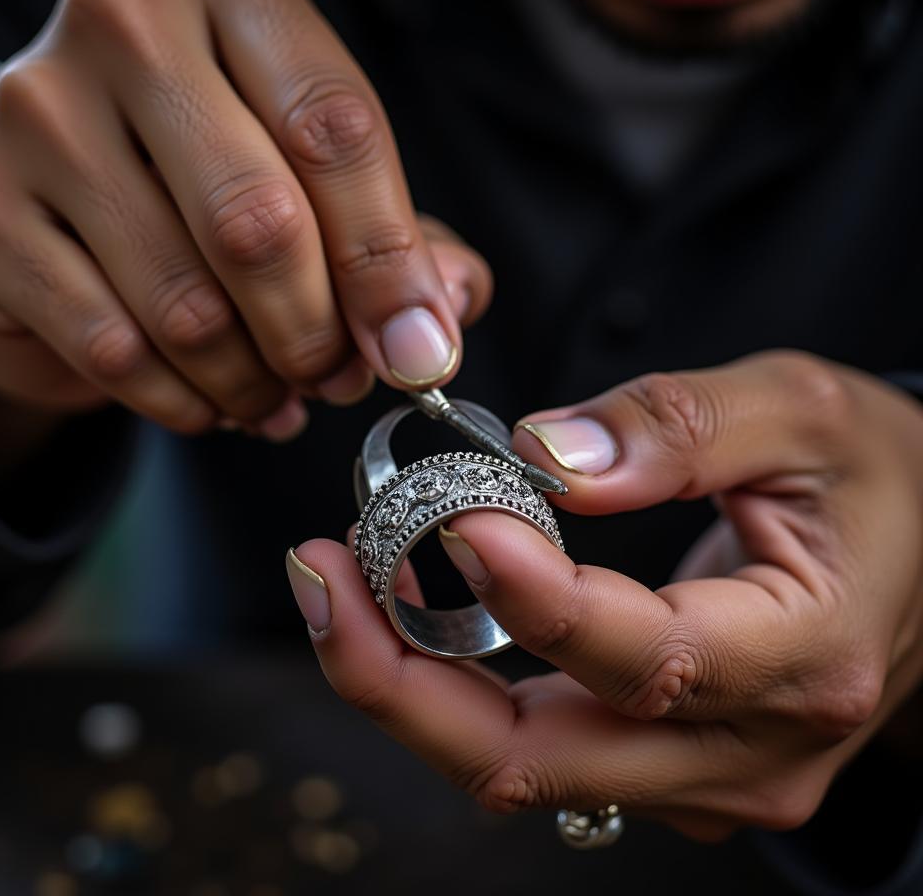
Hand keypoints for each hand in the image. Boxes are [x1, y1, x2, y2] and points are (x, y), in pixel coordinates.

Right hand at [0, 0, 489, 440]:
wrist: (70, 210)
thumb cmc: (214, 184)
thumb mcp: (322, 186)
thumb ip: (398, 243)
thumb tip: (434, 327)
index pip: (334, 126)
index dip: (389, 263)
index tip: (417, 352)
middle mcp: (122, 21)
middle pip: (259, 219)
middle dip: (317, 335)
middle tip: (336, 379)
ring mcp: (34, 110)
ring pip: (187, 302)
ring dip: (253, 381)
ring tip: (275, 395)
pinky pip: (113, 347)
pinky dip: (181, 400)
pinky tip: (208, 402)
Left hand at [291, 351, 922, 838]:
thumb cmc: (880, 477)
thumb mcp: (802, 410)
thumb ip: (676, 426)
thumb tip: (543, 458)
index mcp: (805, 654)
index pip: (644, 654)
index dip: (535, 595)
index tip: (453, 517)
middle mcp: (747, 747)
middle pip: (539, 755)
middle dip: (402, 677)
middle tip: (318, 576)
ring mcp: (702, 774)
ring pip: (520, 765)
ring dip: (410, 684)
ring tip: (336, 585)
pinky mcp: (667, 764)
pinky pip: (537, 748)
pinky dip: (455, 687)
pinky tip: (407, 611)